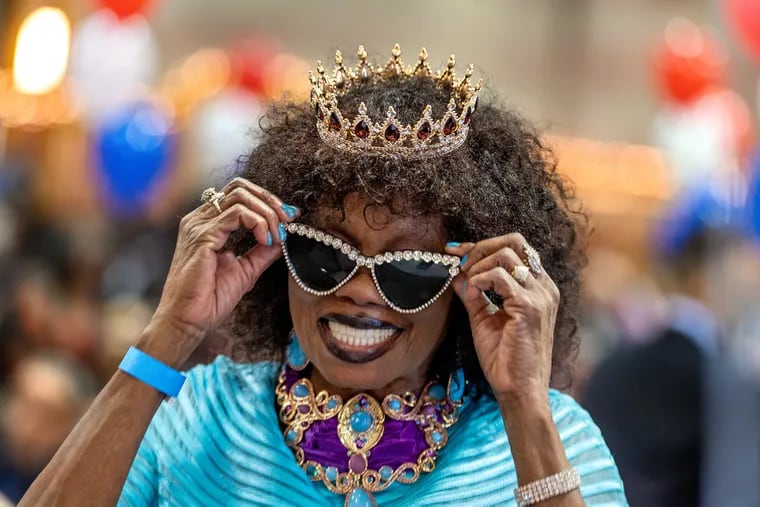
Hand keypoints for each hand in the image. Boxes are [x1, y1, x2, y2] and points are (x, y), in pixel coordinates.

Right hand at [149, 178, 298, 357]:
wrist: (188, 321)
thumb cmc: (209, 299)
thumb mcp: (246, 270)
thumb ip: (263, 252)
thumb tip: (283, 238)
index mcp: (207, 224)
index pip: (239, 195)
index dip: (267, 201)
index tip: (289, 218)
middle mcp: (199, 219)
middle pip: (240, 188)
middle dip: (270, 201)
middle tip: (288, 221)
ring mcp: (198, 225)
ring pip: (241, 197)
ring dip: (267, 213)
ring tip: (277, 235)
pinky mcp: (202, 236)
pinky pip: (237, 214)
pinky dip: (259, 223)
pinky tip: (266, 241)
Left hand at [445, 235, 559, 406]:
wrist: (518, 390)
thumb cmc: (505, 359)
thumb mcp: (484, 319)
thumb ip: (473, 295)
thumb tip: (456, 274)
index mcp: (539, 288)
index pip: (515, 248)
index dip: (482, 245)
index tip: (454, 252)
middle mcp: (544, 287)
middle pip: (515, 241)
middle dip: (481, 247)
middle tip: (459, 263)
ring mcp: (540, 295)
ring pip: (505, 254)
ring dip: (477, 264)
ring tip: (466, 284)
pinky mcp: (529, 307)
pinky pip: (499, 276)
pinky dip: (479, 280)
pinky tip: (472, 294)